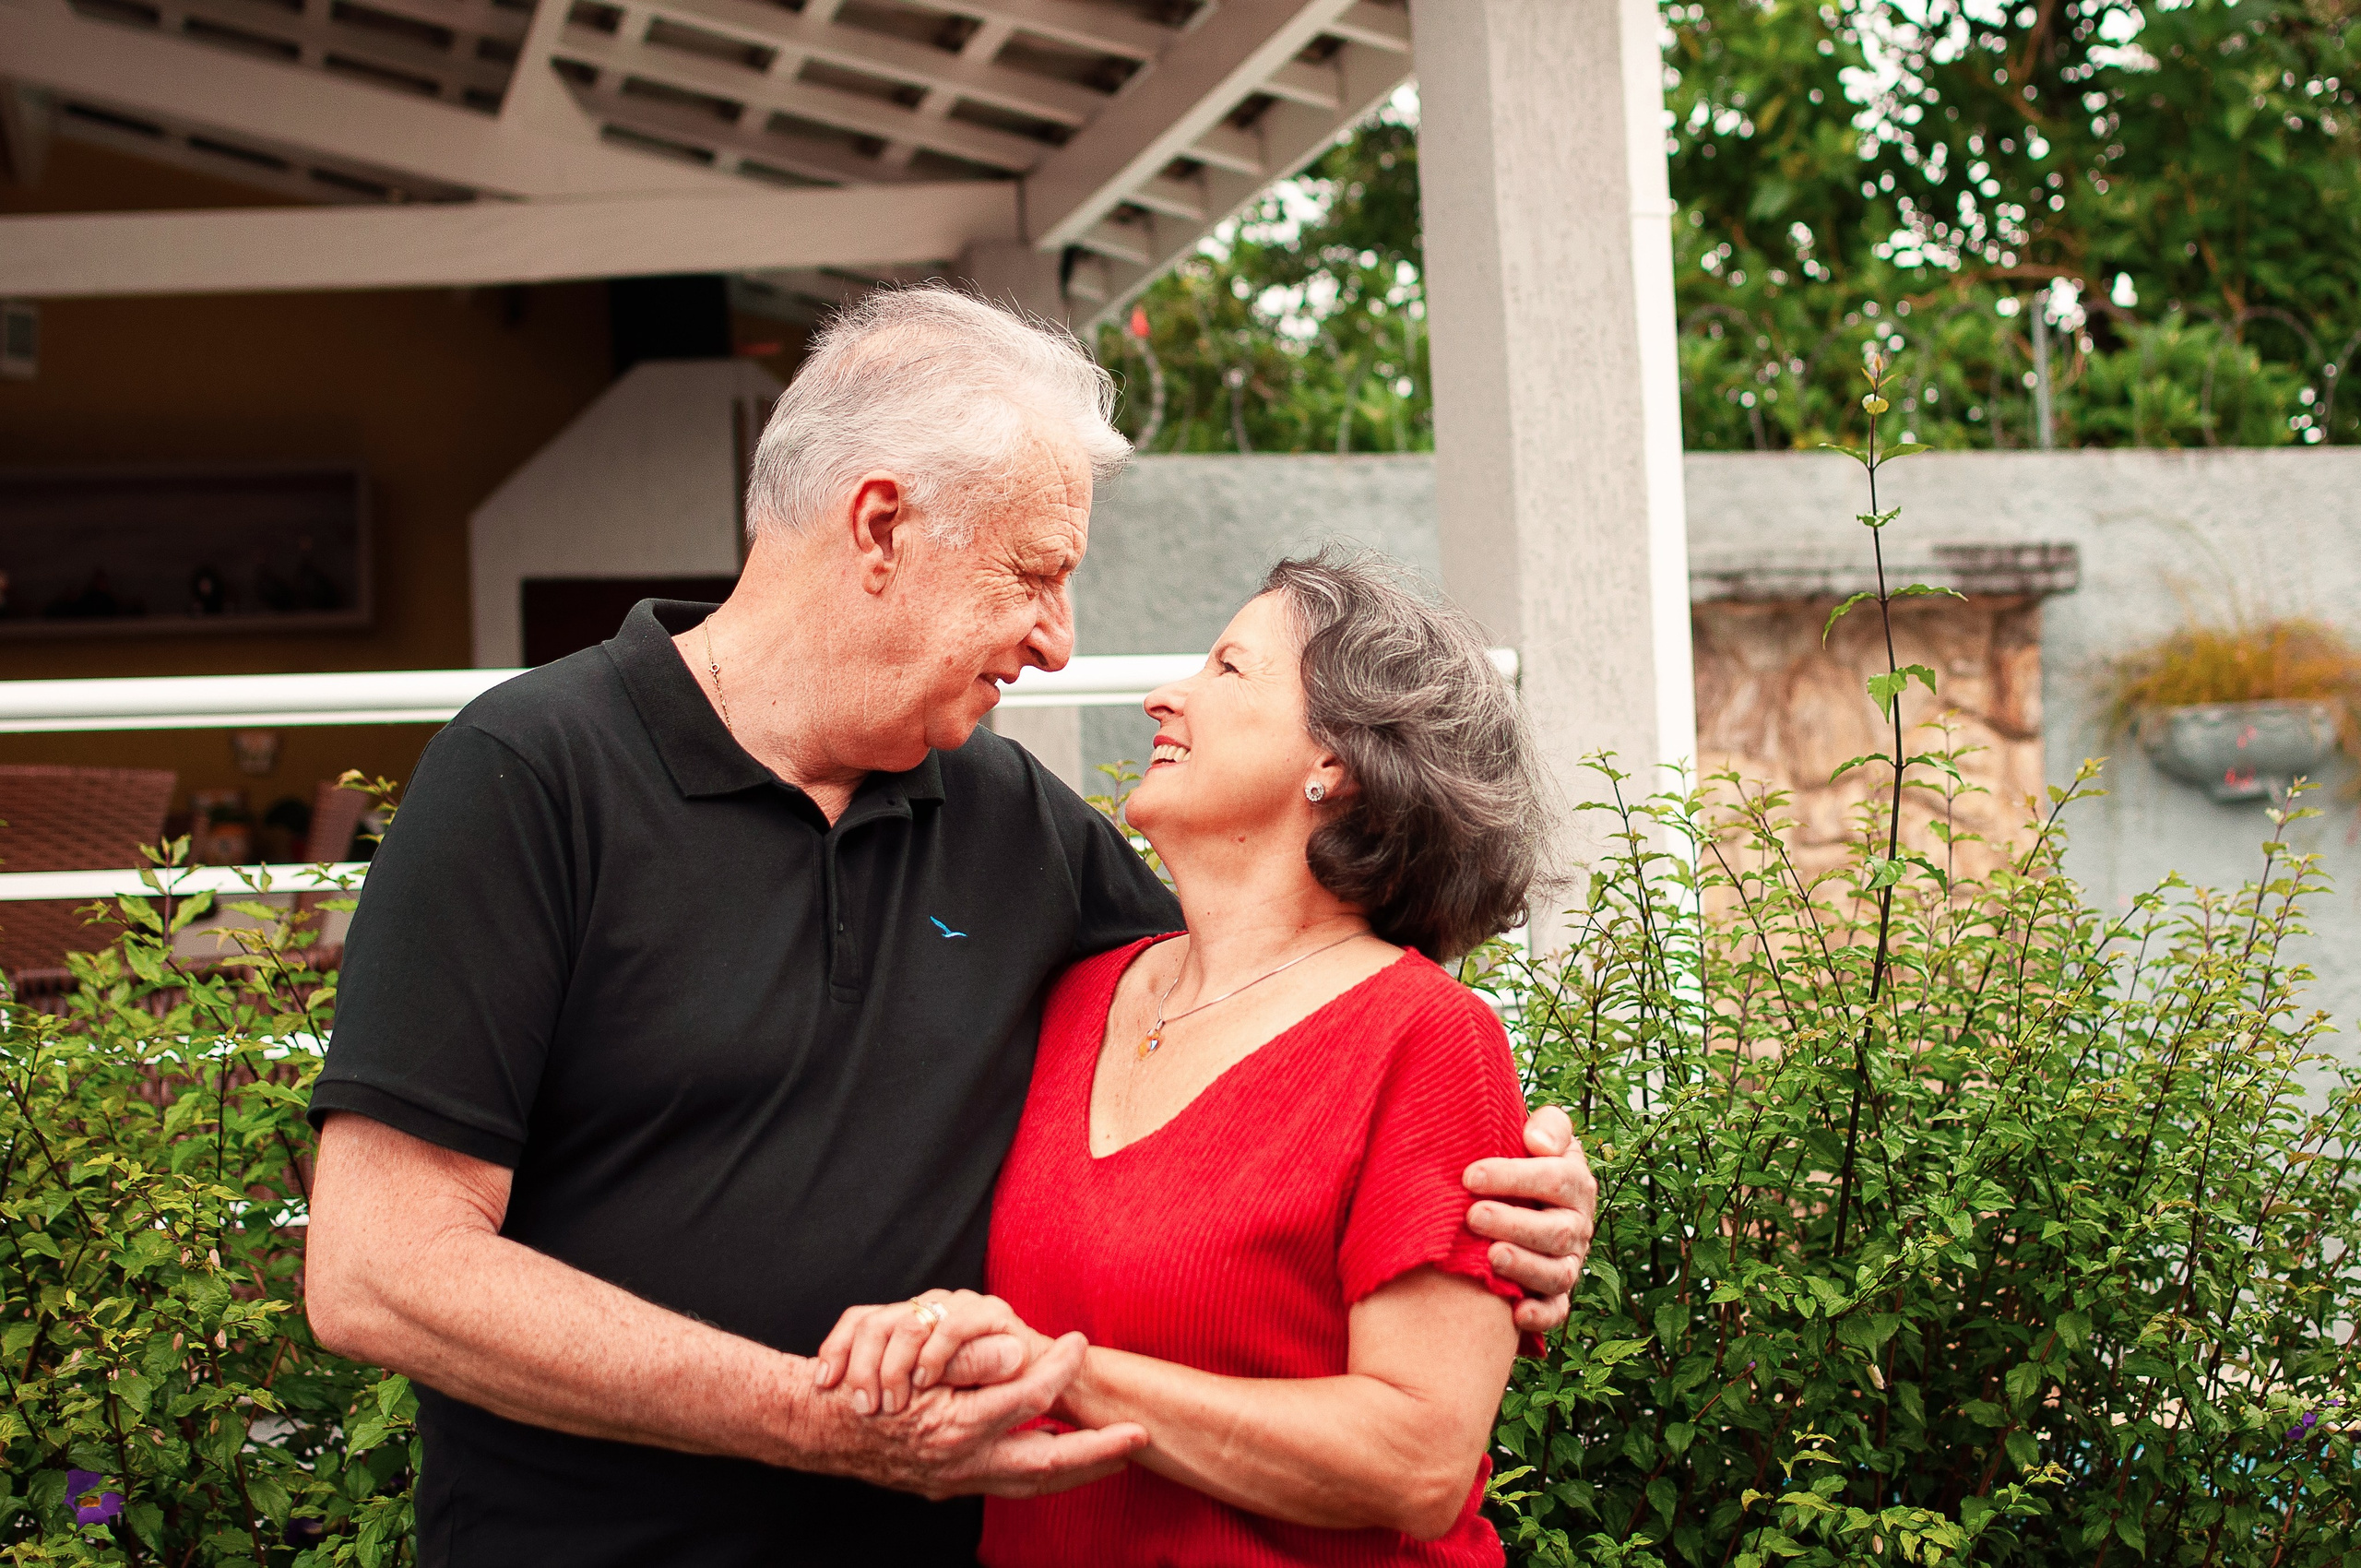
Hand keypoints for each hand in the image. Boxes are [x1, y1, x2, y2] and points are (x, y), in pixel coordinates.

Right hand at [795, 1329, 1144, 1499]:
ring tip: (1115, 1454)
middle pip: (1046, 1466)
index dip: (1059, 1370)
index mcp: (955, 1430)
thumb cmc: (863, 1386)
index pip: (1028, 1400)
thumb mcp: (912, 1361)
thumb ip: (968, 1361)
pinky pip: (1009, 1483)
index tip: (1080, 1342)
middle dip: (1096, 1454)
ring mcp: (957, 1481)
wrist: (814, 1426)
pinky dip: (1040, 1472)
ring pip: (1031, 1484)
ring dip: (1076, 1470)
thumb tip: (1020, 1355)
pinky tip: (1057, 1452)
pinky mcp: (950, 1485)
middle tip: (1137, 1437)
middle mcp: (961, 1464)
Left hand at [814, 1290, 1050, 1414]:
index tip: (824, 1383)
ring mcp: (959, 1305)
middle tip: (864, 1405)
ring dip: (895, 1365)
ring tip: (895, 1401)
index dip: (836, 1348)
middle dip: (862, 1365)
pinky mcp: (991, 1313)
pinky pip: (952, 1326)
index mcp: (909, 1318)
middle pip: (875, 1320)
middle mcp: (930, 1305)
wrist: (1038, 1385)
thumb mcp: (921, 1397)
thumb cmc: (976, 1395)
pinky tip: (928, 1382)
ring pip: (908, 1322)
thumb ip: (889, 1387)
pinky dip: (935, 1355)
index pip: (858, 1319)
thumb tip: (831, 1398)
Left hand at [1463, 1105, 1596, 1335]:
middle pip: (1557, 1230)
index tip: (1470, 1176)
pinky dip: (1540, 1315)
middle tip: (1472, 1217)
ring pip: (1557, 1272)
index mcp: (1574, 1183)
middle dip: (1514, 1223)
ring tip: (1490, 1257)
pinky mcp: (1554, 1294)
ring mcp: (1568, 1262)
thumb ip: (1550, 1126)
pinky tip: (1515, 1312)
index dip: (1514, 1177)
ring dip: (1525, 1267)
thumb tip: (1537, 1143)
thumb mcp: (1539, 1133)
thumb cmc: (1519, 1159)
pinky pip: (1555, 1311)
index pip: (1556, 1179)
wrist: (1512, 1197)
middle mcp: (1577, 1225)